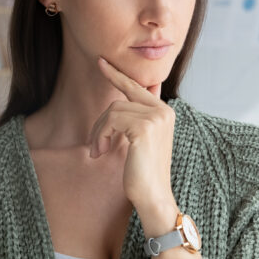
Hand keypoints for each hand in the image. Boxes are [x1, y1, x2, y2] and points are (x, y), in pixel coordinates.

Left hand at [87, 56, 175, 209]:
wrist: (154, 196)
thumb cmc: (144, 172)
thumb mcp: (141, 140)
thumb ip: (136, 118)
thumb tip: (122, 101)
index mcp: (165, 112)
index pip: (138, 86)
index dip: (118, 75)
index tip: (101, 62)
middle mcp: (163, 111)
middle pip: (122, 98)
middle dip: (102, 119)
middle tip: (93, 143)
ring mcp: (155, 117)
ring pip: (113, 110)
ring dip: (99, 132)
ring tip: (98, 152)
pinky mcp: (144, 127)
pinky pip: (111, 120)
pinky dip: (100, 136)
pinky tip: (101, 152)